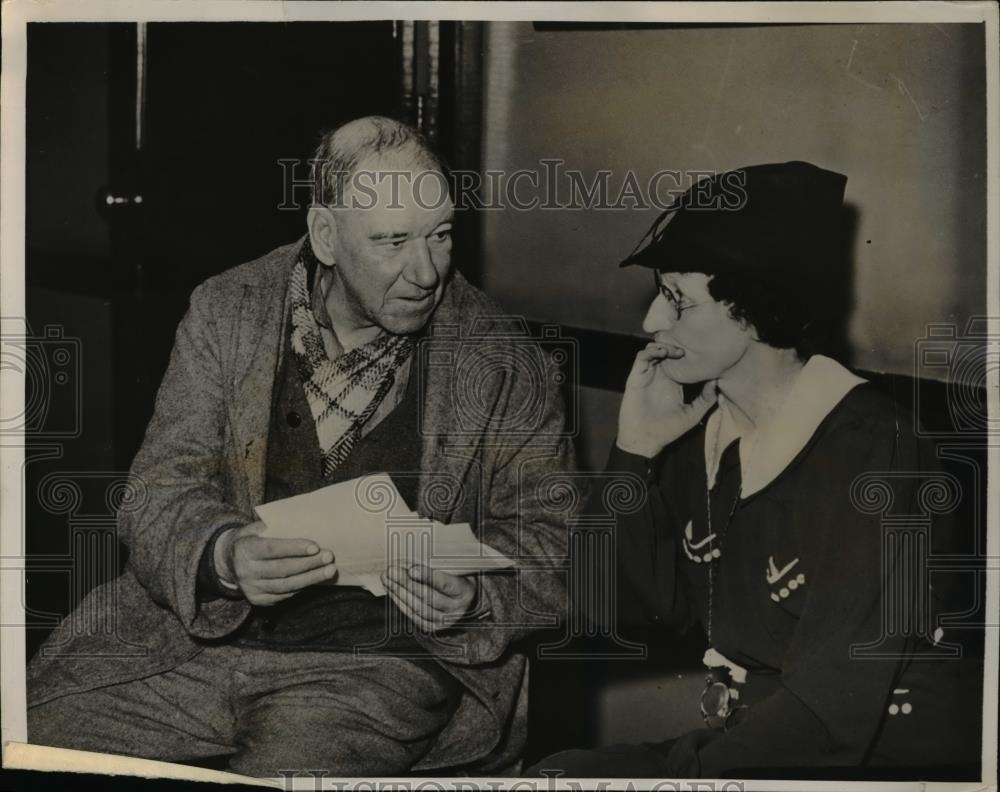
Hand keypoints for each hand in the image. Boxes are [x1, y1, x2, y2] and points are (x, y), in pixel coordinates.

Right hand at [214, 521, 337, 605]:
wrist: (228, 562)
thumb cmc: (251, 539)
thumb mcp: (256, 528)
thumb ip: (276, 527)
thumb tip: (305, 524)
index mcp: (244, 549)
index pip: (272, 549)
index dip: (294, 548)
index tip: (315, 546)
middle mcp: (245, 571)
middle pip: (282, 569)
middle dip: (309, 564)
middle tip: (329, 557)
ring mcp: (251, 588)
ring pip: (286, 586)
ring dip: (311, 578)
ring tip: (329, 570)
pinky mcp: (257, 600)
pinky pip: (284, 595)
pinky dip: (301, 587)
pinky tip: (315, 579)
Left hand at [381, 564, 477, 632]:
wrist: (467, 601)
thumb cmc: (460, 578)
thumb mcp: (459, 569)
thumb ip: (442, 565)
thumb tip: (415, 556)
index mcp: (465, 591)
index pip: (445, 584)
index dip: (428, 577)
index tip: (412, 569)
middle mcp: (455, 609)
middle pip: (428, 597)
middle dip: (406, 583)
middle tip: (392, 571)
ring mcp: (443, 620)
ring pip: (418, 608)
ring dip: (399, 592)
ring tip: (387, 578)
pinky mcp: (432, 627)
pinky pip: (412, 615)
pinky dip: (400, 602)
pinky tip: (392, 590)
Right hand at [616, 342, 717, 458]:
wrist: (645, 441)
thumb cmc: (667, 430)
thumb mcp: (693, 414)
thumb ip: (705, 399)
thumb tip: (716, 382)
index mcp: (673, 382)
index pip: (680, 361)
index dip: (688, 353)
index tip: (702, 350)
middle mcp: (660, 376)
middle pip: (667, 351)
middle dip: (677, 345)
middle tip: (689, 347)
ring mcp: (647, 375)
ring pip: (654, 350)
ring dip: (664, 345)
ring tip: (677, 350)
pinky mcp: (636, 377)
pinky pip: (641, 358)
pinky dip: (651, 351)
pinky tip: (662, 353)